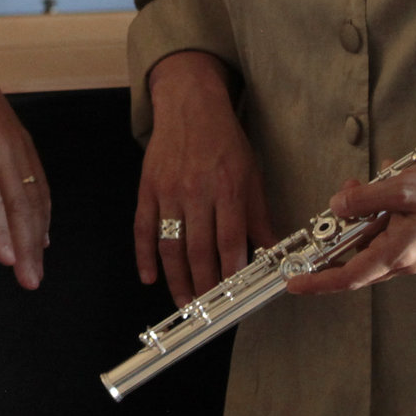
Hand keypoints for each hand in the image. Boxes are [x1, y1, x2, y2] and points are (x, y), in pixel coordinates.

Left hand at [0, 47, 50, 288]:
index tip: (5, 259)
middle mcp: (2, 150)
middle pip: (19, 205)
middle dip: (26, 246)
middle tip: (29, 281)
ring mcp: (18, 148)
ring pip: (34, 199)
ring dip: (38, 237)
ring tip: (36, 270)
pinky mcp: (26, 146)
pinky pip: (40, 185)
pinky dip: (44, 214)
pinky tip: (43, 239)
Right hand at [136, 51, 271, 303]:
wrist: (189, 106)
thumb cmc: (225, 141)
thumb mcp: (252, 173)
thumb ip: (258, 214)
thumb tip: (271, 250)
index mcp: (227, 188)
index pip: (230, 240)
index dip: (231, 272)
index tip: (234, 296)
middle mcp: (197, 192)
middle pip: (198, 249)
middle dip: (203, 285)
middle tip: (207, 309)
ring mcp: (168, 191)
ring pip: (170, 244)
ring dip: (176, 278)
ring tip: (183, 302)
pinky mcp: (148, 189)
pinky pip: (143, 228)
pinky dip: (144, 256)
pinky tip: (149, 277)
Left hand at [283, 158, 415, 293]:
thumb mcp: (403, 186)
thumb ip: (366, 198)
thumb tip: (338, 207)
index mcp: (398, 252)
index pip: (348, 277)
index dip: (318, 282)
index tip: (294, 283)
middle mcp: (405, 259)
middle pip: (356, 259)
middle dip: (337, 238)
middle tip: (333, 208)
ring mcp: (414, 251)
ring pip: (372, 242)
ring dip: (359, 219)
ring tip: (358, 188)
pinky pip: (389, 231)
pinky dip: (378, 212)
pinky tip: (384, 185)